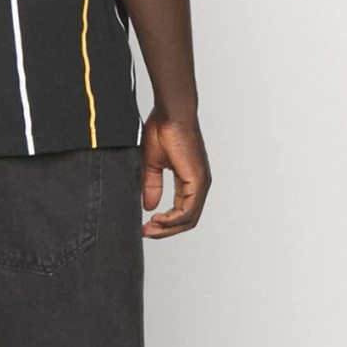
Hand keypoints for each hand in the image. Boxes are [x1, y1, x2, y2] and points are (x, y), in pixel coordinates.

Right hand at [140, 112, 209, 235]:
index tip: (145, 226)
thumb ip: (152, 186)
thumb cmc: (162, 130)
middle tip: (146, 232)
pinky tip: (158, 219)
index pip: (182, 211)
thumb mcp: (151, 164)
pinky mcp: (198, 181)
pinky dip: (172, 219)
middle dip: (165, 230)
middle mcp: (198, 184)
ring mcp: (201, 183)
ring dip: (168, 228)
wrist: (170, 114)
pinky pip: (188, 210)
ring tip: (149, 228)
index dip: (164, 223)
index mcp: (189, 180)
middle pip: (187, 220)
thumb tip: (150, 206)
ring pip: (189, 219)